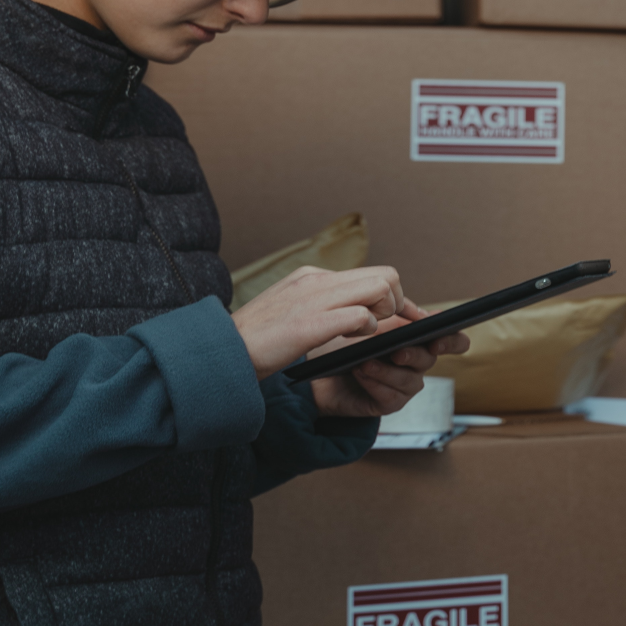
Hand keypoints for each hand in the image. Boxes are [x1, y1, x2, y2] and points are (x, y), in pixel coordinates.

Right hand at [231, 265, 406, 379]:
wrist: (222, 353)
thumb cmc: (258, 340)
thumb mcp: (293, 310)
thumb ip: (323, 304)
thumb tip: (357, 310)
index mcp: (312, 276)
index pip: (373, 273)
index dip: (395, 296)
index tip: (403, 315)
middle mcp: (316, 281)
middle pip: (385, 275)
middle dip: (398, 303)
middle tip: (386, 326)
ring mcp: (312, 300)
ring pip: (379, 289)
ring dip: (385, 314)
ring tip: (366, 333)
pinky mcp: (309, 324)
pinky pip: (360, 317)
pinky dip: (367, 330)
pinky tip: (351, 342)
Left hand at [309, 301, 470, 418]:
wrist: (318, 367)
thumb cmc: (346, 342)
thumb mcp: (372, 323)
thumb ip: (399, 316)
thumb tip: (422, 314)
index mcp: (419, 339)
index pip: (453, 340)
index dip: (452, 341)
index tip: (436, 342)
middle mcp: (417, 363)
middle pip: (430, 360)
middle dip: (413, 356)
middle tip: (397, 352)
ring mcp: (405, 384)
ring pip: (410, 381)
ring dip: (387, 371)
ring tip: (365, 362)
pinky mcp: (389, 402)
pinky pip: (392, 397)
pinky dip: (375, 384)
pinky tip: (360, 373)